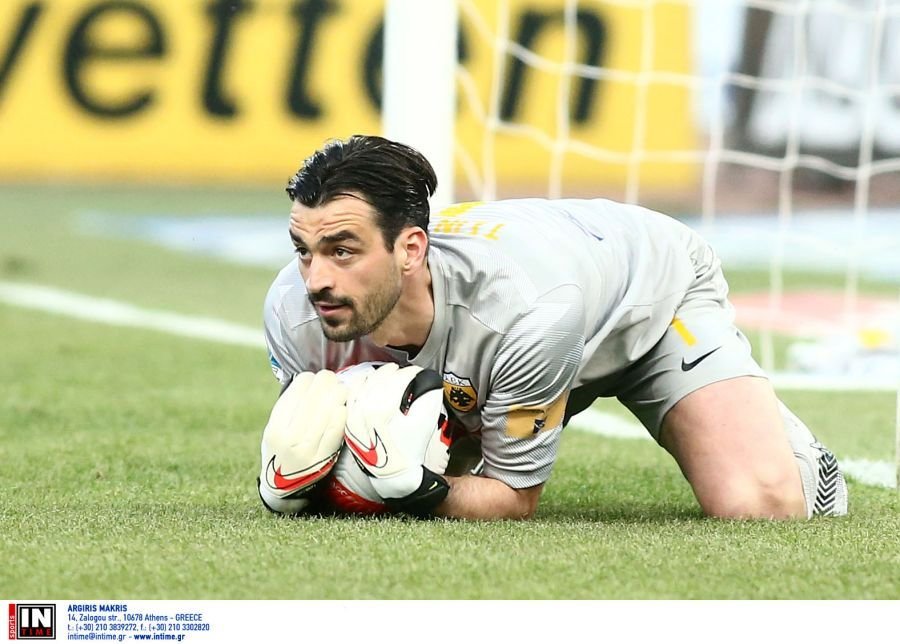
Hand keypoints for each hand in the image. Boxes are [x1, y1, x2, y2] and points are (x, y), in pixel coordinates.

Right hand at [258, 370, 347, 513]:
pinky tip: (343, 407)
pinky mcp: (322, 460)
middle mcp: (288, 439)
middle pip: (312, 399)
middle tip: (331, 378)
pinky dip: (340, 416)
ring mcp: (306, 451)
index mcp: (275, 429)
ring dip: (336, 395)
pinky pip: (335, 432)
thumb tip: (311, 379)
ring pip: (326, 412)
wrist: (283, 488)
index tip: (313, 378)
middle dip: (324, 383)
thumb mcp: (274, 430)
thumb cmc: (281, 450)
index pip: (295, 393)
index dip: (307, 380)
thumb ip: (288, 408)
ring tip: (341, 389)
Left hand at [343, 363, 449, 515]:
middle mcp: (362, 412)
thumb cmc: (410, 451)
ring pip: (362, 384)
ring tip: (388, 374)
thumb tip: (430, 381)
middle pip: (378, 380)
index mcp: (381, 412)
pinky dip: (359, 385)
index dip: (410, 373)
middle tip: (405, 372)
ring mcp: (353, 417)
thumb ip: (429, 398)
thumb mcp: (424, 423)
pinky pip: (350, 396)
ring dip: (377, 376)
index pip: (396, 381)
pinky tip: (368, 382)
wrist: (394, 476)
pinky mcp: (349, 422)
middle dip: (394, 372)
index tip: (418, 372)